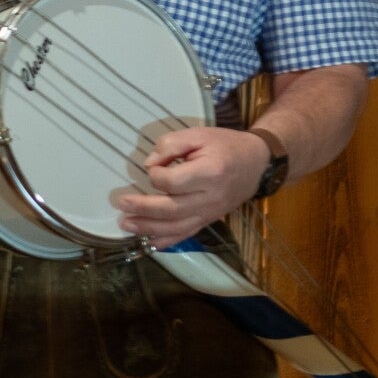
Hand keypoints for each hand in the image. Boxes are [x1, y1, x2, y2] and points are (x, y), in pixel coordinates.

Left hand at [113, 126, 270, 248]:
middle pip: (172, 209)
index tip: (153, 167)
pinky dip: (167, 241)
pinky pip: (187, 234)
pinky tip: (149, 242)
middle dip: (143, 208)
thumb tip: (150, 164)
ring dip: (149, 227)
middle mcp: (210, 197)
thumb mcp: (199, 135)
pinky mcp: (209, 220)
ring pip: (177, 226)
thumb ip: (172, 145)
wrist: (256, 164)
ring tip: (126, 224)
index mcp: (210, 172)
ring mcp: (210, 213)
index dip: (156, 175)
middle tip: (121, 204)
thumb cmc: (225, 145)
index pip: (174, 182)